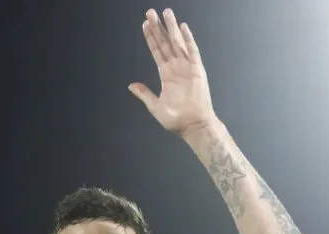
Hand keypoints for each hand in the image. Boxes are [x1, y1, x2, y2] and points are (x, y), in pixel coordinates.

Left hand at [129, 9, 216, 136]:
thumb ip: (144, 93)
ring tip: (165, 13)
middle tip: (150, 12)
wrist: (192, 126)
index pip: (157, 51)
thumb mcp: (155, 106)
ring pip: (177, 43)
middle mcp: (176, 67)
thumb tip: (131, 85)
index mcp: (166, 75)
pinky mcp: (197, 70)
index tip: (145, 25)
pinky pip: (192, 51)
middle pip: (165, 43)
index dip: (151, 38)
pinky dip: (188, 39)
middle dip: (158, 27)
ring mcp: (187, 67)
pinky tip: (182, 28)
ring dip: (171, 28)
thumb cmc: (176, 119)